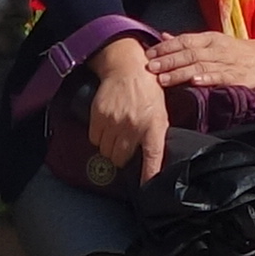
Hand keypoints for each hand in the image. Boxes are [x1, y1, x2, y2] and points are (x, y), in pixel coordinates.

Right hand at [83, 41, 172, 187]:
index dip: (149, 176)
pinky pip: (94, 139)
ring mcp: (115, 122)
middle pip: (121, 158)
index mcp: (154, 126)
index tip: (147, 188)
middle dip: (122, 157)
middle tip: (124, 147)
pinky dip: (98, 137)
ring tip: (115, 135)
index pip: (152, 157)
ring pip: (106, 151)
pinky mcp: (99, 116)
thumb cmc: (148, 90)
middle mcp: (134, 126)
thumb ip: (155, 135)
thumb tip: (152, 158)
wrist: (128, 67)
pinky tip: (106, 127)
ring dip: (109, 148)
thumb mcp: (160, 112)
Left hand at [143, 28, 254, 91]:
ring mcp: (227, 62)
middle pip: (189, 53)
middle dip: (168, 60)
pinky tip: (194, 82)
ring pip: (200, 66)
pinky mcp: (237, 77)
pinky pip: (219, 77)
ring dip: (180, 72)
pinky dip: (206, 79)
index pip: (184, 40)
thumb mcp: (213, 42)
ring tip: (163, 79)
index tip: (149, 54)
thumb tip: (163, 37)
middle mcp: (217, 48)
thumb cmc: (238, 52)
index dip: (166, 47)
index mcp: (210, 39)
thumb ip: (188, 42)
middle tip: (150, 67)